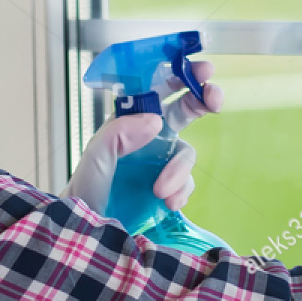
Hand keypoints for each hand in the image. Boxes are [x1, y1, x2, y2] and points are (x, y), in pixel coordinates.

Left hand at [61, 60, 223, 214]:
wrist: (90, 229)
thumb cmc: (87, 186)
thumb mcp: (96, 156)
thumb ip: (118, 133)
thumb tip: (155, 120)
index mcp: (131, 119)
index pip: (159, 88)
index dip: (181, 74)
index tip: (201, 71)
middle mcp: (151, 136)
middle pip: (186, 108)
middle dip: (204, 99)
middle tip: (214, 100)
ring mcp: (163, 161)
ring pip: (187, 153)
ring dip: (180, 171)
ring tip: (160, 192)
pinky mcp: (171, 187)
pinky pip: (188, 183)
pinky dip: (182, 191)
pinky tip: (168, 203)